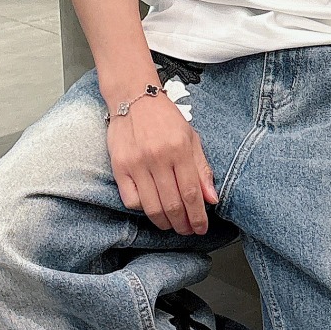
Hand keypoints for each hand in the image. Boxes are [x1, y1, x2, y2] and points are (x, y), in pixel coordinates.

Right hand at [106, 92, 218, 234]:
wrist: (134, 98)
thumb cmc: (166, 118)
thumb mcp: (191, 137)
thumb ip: (202, 168)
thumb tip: (212, 198)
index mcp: (180, 149)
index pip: (191, 192)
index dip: (198, 215)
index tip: (202, 228)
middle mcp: (157, 157)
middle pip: (173, 204)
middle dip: (183, 224)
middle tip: (188, 231)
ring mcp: (136, 164)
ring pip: (152, 206)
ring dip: (165, 222)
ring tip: (172, 225)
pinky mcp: (118, 167)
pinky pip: (131, 200)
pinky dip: (143, 210)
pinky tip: (152, 209)